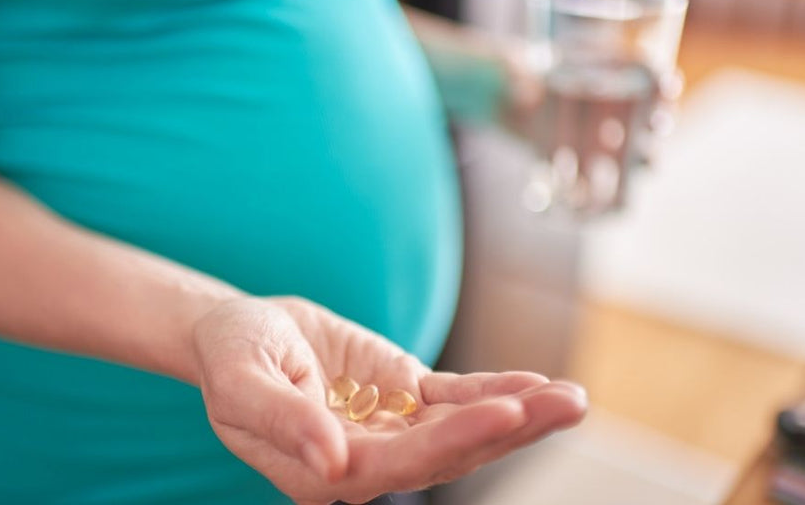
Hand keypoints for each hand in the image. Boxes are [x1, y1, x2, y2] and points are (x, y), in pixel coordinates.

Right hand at [193, 296, 587, 504]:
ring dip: (520, 414)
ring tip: (573, 399)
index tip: (506, 413)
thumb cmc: (231, 358)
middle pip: (448, 452)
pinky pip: (458, 397)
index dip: (455, 441)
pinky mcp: (406, 396)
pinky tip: (539, 384)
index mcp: (326, 470)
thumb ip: (283, 423)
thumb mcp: (241, 384)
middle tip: (566, 405)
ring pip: (464, 427)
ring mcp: (393, 428)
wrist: (241, 333)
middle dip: (510, 430)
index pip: (399, 464)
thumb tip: (334, 465)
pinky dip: (497, 390)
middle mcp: (368, 459)